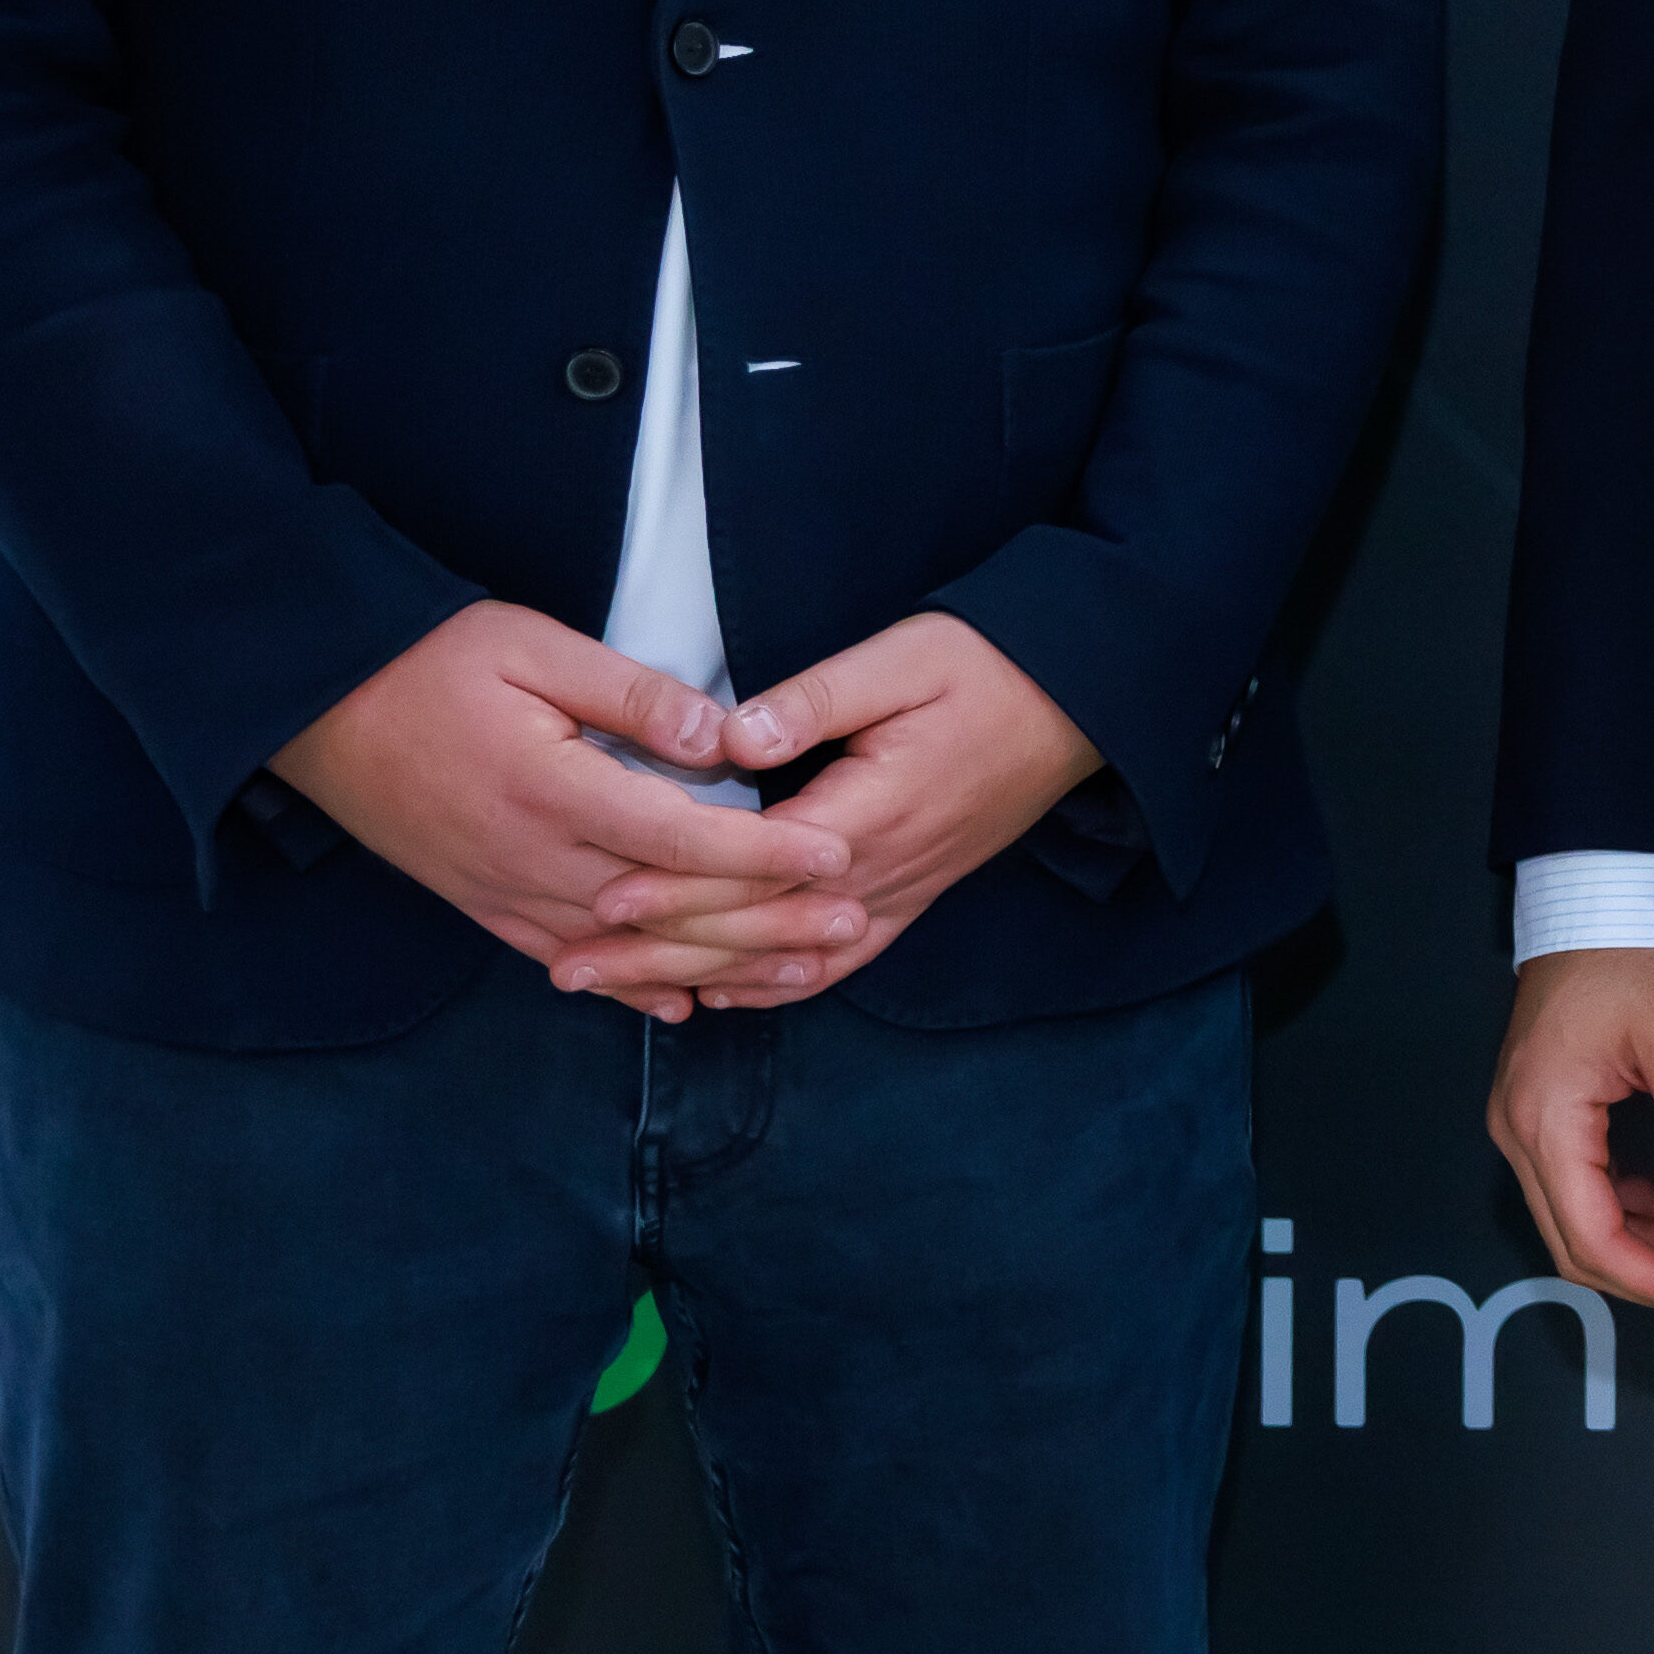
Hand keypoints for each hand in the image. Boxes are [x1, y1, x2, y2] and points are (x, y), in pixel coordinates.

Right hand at [270, 598, 853, 1016]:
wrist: (315, 705)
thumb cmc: (430, 663)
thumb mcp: (535, 648)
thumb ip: (632, 693)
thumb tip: (719, 737)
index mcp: (550, 790)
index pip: (681, 839)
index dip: (766, 855)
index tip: (839, 858)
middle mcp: (527, 858)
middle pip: (667, 908)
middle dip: (767, 922)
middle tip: (855, 924)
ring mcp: (500, 891)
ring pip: (624, 947)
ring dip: (714, 962)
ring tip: (800, 970)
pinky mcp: (480, 904)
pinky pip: (565, 957)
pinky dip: (627, 984)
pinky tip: (682, 1001)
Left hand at [583, 614, 1100, 1008]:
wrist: (1083, 702)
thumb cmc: (989, 666)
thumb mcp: (903, 659)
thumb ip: (815, 701)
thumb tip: (729, 738)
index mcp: (871, 811)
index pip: (753, 868)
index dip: (672, 890)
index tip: (597, 901)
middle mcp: (883, 870)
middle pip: (755, 931)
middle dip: (657, 955)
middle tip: (569, 970)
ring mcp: (902, 891)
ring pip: (787, 960)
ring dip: (700, 979)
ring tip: (618, 992)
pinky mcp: (915, 893)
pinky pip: (838, 961)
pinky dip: (776, 987)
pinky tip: (722, 994)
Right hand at [1485, 945, 1653, 1323]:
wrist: (1606, 889)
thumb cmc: (1642, 955)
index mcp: (1545, 1120)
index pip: (1594, 1237)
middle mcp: (1519, 1130)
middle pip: (1580, 1240)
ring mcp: (1526, 1120)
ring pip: (1582, 1216)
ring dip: (1651, 1245)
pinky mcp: (1545, 1109)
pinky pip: (1584, 1182)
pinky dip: (1636, 1207)